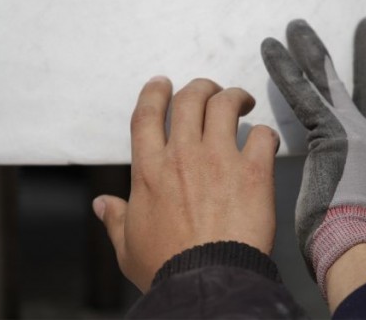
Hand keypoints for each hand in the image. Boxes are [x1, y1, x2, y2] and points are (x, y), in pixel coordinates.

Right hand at [92, 77, 278, 291]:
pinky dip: (264, 134)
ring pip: (226, 104)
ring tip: (244, 103)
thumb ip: (115, 219)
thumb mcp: (127, 246)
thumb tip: (101, 204)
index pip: (146, 114)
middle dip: (201, 86)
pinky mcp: (253, 170)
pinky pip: (262, 135)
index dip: (154, 92)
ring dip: (235, 96)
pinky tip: (264, 143)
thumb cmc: (166, 267)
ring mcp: (219, 159)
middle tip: (212, 91)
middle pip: (190, 97)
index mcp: (149, 171)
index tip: (162, 83)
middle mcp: (182, 156)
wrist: (205, 281)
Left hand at [261, 19, 365, 298]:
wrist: (360, 243)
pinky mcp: (328, 131)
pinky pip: (301, 92)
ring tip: (299, 26)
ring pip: (331, 79)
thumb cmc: (361, 241)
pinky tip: (272, 46)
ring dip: (314, 50)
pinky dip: (285, 68)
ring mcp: (354, 129)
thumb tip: (360, 207)